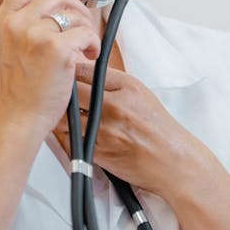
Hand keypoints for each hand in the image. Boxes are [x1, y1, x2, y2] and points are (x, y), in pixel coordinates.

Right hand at [0, 0, 100, 135]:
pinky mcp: (57, 49)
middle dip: (77, 9)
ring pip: (76, 13)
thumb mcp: (8, 48)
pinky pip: (87, 33)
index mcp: (3, 20)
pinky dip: (94, 45)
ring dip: (87, 28)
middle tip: (81, 27)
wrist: (17, 119)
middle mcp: (17, 23)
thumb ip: (24, 24)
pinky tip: (88, 57)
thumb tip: (53, 6)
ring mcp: (36, 34)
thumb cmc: (18, 91)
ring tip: (84, 48)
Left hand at [53, 62, 204, 197]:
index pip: (84, 71)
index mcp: (126, 87)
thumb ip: (112, 81)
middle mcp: (114, 107)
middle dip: (62, 93)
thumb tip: (84, 71)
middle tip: (58, 95)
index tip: (64, 74)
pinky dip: (66, 136)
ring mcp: (105, 131)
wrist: (171, 159)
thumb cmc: (157, 126)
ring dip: (61, 116)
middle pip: (72, 93)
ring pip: (65, 118)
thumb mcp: (140, 92)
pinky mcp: (98, 152)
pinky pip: (70, 140)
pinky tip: (71, 133)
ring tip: (63, 115)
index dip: (70, 72)